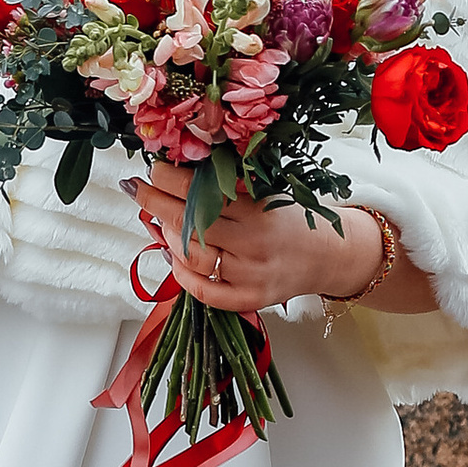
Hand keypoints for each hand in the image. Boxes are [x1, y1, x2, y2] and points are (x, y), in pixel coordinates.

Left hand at [129, 167, 422, 314]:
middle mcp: (253, 245)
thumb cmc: (291, 218)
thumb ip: (229, 186)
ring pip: (192, 257)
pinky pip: (203, 292)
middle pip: (190, 223)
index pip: (202, 192)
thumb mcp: (267, 192)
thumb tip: (179, 168)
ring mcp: (249, 276)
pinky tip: (175, 256)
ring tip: (164, 222)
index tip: (154, 167)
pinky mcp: (249, 299)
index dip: (170, 179)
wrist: (328, 255)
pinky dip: (182, 274)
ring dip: (169, 237)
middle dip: (156, 202)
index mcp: (258, 211)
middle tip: (139, 187)